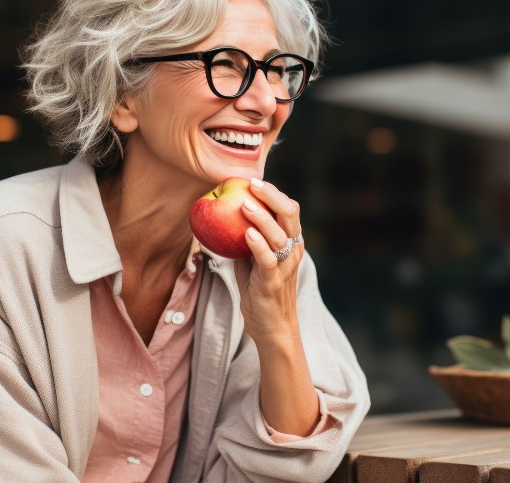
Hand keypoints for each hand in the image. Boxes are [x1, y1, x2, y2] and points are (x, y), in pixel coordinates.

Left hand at [238, 178, 319, 435]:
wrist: (272, 329)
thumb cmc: (260, 293)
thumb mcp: (251, 261)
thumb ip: (243, 240)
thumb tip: (217, 219)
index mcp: (290, 242)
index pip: (288, 209)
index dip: (273, 192)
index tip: (252, 179)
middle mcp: (292, 250)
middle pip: (290, 214)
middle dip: (272, 196)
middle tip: (252, 184)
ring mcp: (284, 266)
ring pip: (280, 235)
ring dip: (262, 218)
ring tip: (244, 204)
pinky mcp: (273, 282)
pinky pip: (268, 260)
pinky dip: (258, 245)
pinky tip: (245, 233)